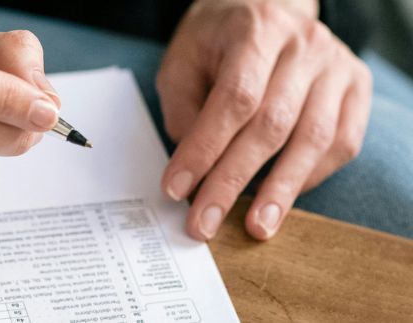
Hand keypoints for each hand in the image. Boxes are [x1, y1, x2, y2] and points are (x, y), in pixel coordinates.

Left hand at [157, 0, 371, 240]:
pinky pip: (341, 144)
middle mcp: (303, 46)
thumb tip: (193, 168)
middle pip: (271, 125)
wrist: (267, 7)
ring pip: (313, 139)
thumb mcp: (183, 60)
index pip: (233, 99)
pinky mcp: (356, 87)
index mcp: (255, 30)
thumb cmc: (218, 40)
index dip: (205, 149)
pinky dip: (311, 176)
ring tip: (255, 227)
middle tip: (204, 222)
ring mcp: (336, 66)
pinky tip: (282, 198)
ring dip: (280, 191)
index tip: (177, 188)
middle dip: (233, 181)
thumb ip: (182, 108)